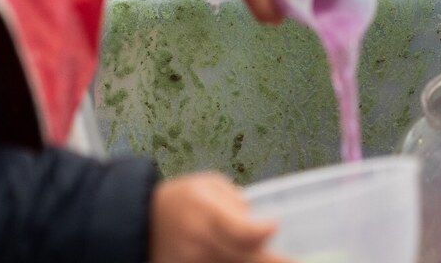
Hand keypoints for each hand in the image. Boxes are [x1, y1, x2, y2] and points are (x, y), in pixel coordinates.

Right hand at [149, 172, 289, 262]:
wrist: (140, 226)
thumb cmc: (179, 200)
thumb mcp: (206, 185)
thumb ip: (235, 201)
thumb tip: (262, 222)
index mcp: (206, 214)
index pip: (239, 229)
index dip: (260, 231)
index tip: (277, 226)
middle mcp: (201, 244)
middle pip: (246, 258)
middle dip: (275, 261)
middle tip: (299, 261)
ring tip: (286, 261)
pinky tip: (256, 261)